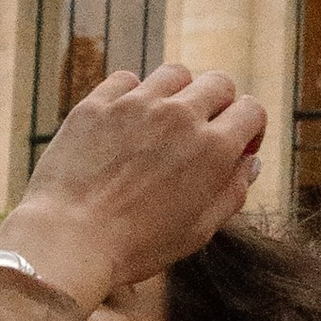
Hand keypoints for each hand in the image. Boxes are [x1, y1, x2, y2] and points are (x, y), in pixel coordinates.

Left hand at [0, 64, 264, 310]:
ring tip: (164, 123)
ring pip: (175, 74)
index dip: (250, 129)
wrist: (69, 239)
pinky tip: (126, 122)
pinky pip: (126, 80)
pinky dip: (133, 95)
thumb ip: (231, 192)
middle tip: (202, 133)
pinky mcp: (97, 103)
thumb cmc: (137, 246)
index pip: (251, 110)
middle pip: (218, 83)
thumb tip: (250, 162)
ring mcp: (136, 104)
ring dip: (178, 94)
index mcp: (212, 148)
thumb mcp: (198, 230)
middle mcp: (179, 116)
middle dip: (220, 106)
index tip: (237, 147)